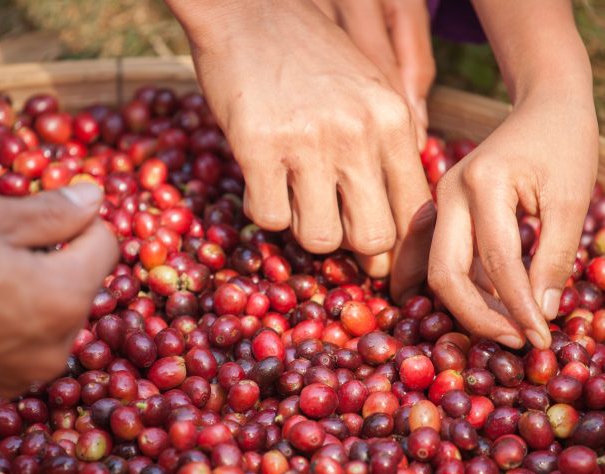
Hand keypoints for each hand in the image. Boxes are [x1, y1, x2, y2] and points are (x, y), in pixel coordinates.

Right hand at [0, 183, 117, 408]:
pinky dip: (10, 334)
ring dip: (36, 300)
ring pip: (53, 322)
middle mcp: (57, 346)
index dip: (81, 224)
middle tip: (5, 251)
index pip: (106, 246)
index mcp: (64, 297)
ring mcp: (26, 376)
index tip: (49, 218)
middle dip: (59, 264)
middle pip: (81, 288)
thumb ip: (54, 210)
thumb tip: (96, 198)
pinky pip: (22, 353)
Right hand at [171, 0, 434, 299]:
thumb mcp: (367, 88)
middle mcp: (358, 133)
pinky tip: (261, 182)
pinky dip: (264, 210)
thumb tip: (398, 221)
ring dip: (304, 229)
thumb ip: (387, 148)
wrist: (247, 9)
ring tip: (293, 197)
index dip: (399, 249)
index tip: (379, 259)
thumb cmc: (308, 54)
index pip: (415, 213)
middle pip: (372, 238)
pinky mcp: (258, 145)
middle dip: (350, 247)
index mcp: (394, 120)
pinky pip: (269, 218)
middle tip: (331, 227)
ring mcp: (308, 140)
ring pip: (320, 238)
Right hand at [428, 95, 597, 347]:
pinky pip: (439, 258)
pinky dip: (458, 286)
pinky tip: (480, 307)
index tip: (540, 338)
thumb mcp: (571, 200)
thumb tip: (540, 314)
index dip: (518, 306)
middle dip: (478, 316)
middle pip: (446, 272)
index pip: (496, 261)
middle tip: (514, 340)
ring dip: (466, 306)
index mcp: (482, 184)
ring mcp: (438, 201)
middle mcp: (448, 193)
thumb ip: (554, 258)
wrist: (542, 105)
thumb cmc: (565, 144)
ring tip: (504, 328)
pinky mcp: (440, 210)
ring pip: (436, 270)